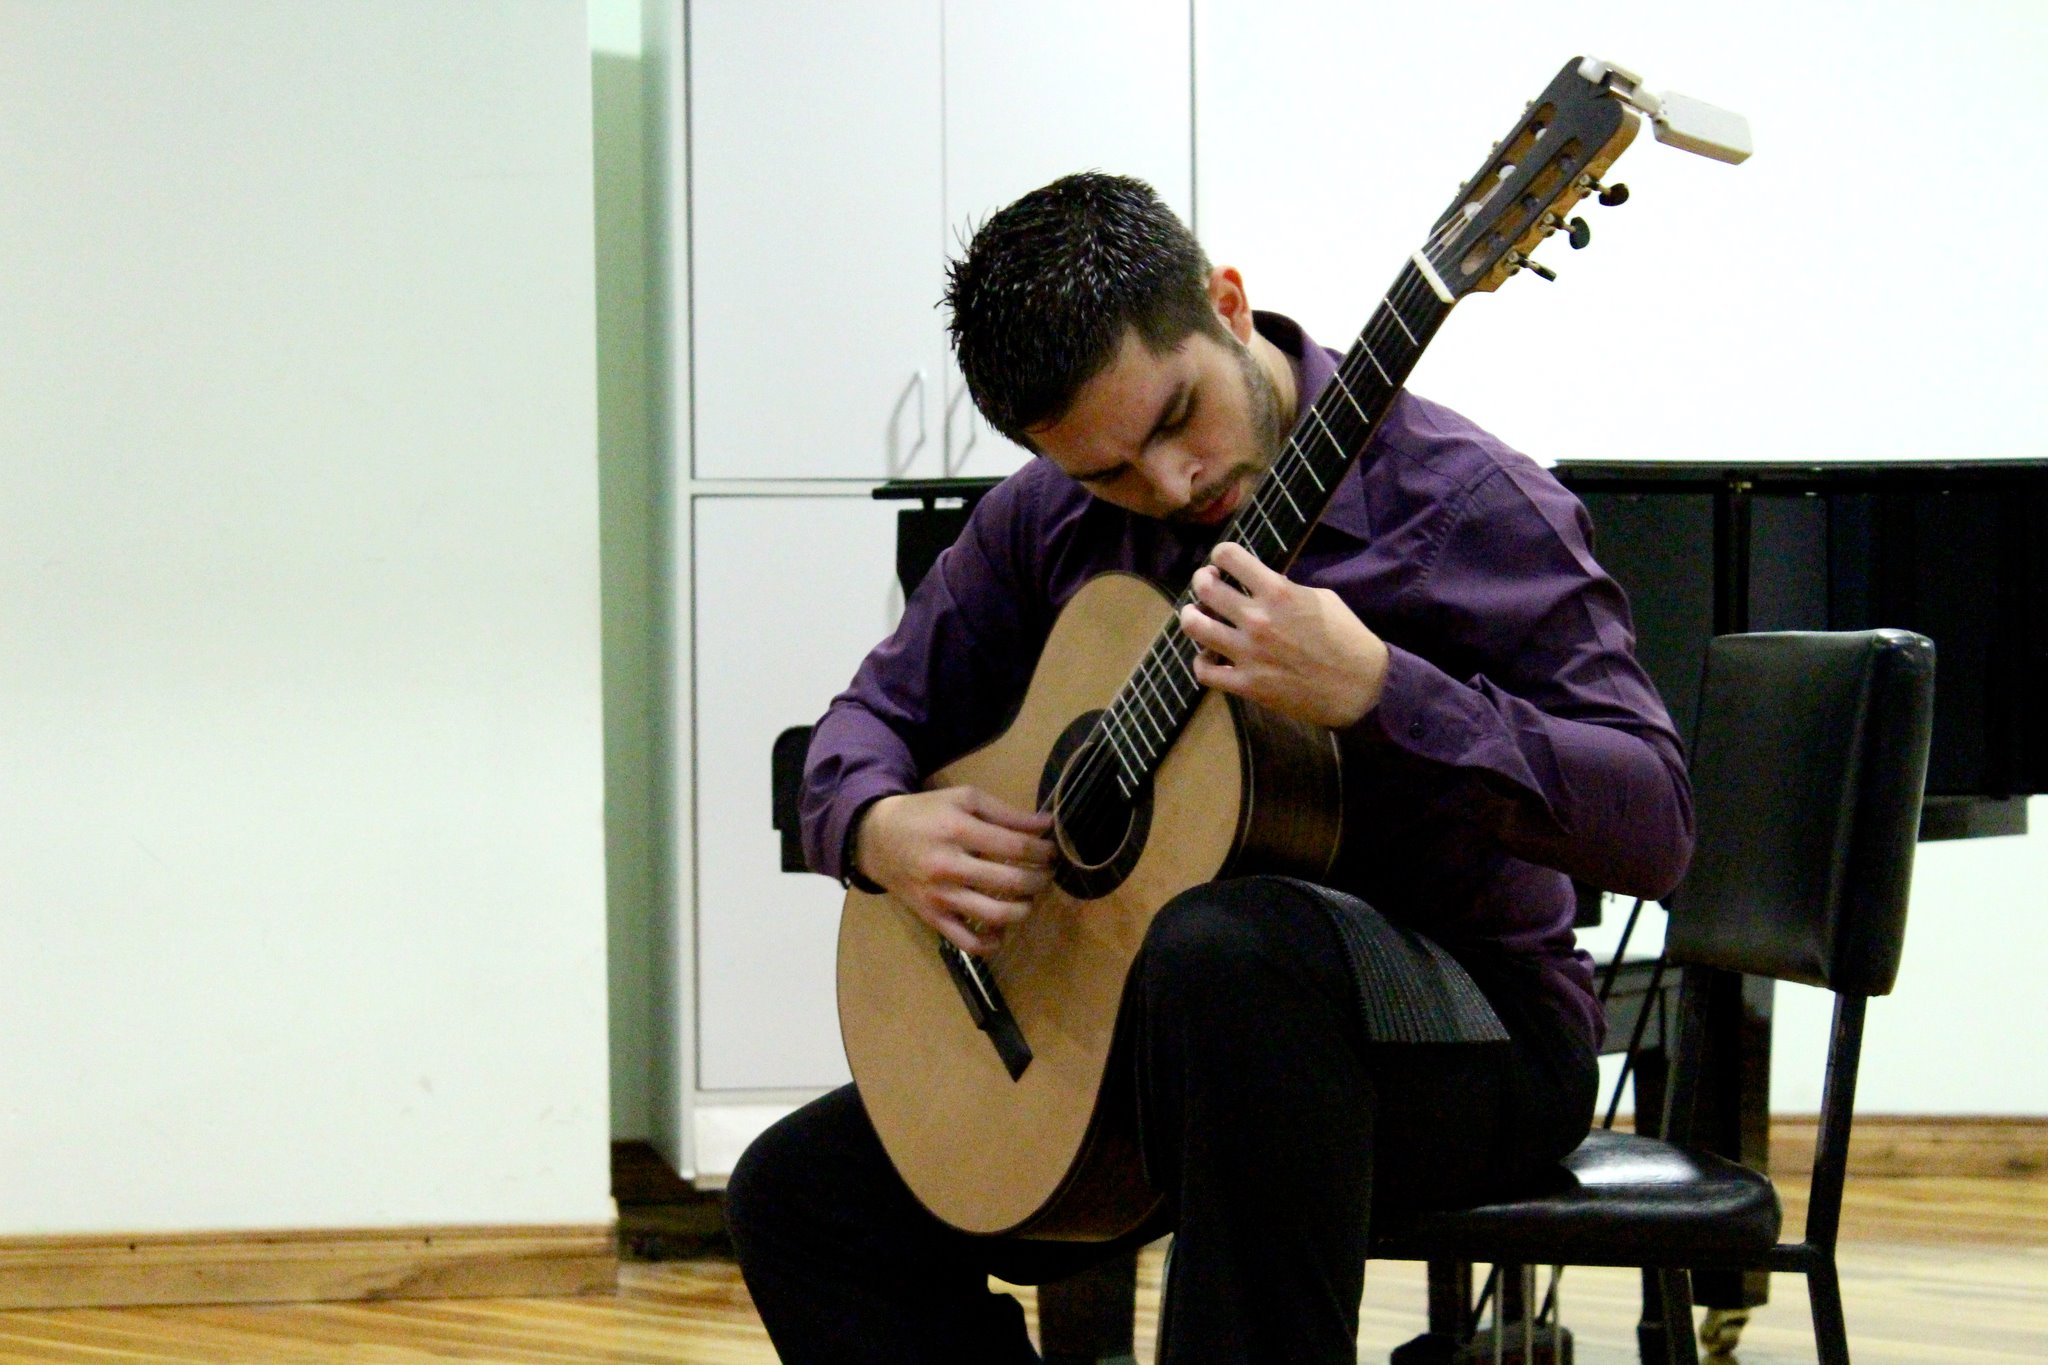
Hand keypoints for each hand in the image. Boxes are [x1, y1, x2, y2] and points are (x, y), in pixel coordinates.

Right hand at [853, 787, 1054, 955]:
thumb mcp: (964, 799)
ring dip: (1024, 910)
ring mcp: (940, 897)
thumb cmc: (926, 814)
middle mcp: (949, 866)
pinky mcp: (932, 918)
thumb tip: (1046, 825)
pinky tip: (1002, 929)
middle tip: (1045, 874)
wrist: (876, 838)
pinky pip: (968, 942)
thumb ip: (1006, 813)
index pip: (1016, 848)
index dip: (1043, 852)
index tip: (1052, 851)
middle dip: (1040, 880)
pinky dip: (992, 942)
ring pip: (995, 916)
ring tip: (1027, 898)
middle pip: (1012, 883)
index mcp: (958, 830)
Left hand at [1178, 541, 1389, 727]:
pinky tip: (1210, 657)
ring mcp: (1248, 653)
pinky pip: (1204, 671)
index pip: (1229, 556)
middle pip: (1205, 588)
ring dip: (1191, 617)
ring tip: (1197, 616)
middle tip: (1208, 585)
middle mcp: (1257, 619)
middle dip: (1202, 581)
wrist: (1361, 687)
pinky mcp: (1246, 685)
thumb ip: (1286, 589)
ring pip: (1194, 627)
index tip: (1222, 562)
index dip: (1220, 555)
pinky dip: (1202, 662)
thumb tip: (1262, 585)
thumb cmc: (1347, 638)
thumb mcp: (1322, 599)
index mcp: (1278, 592)